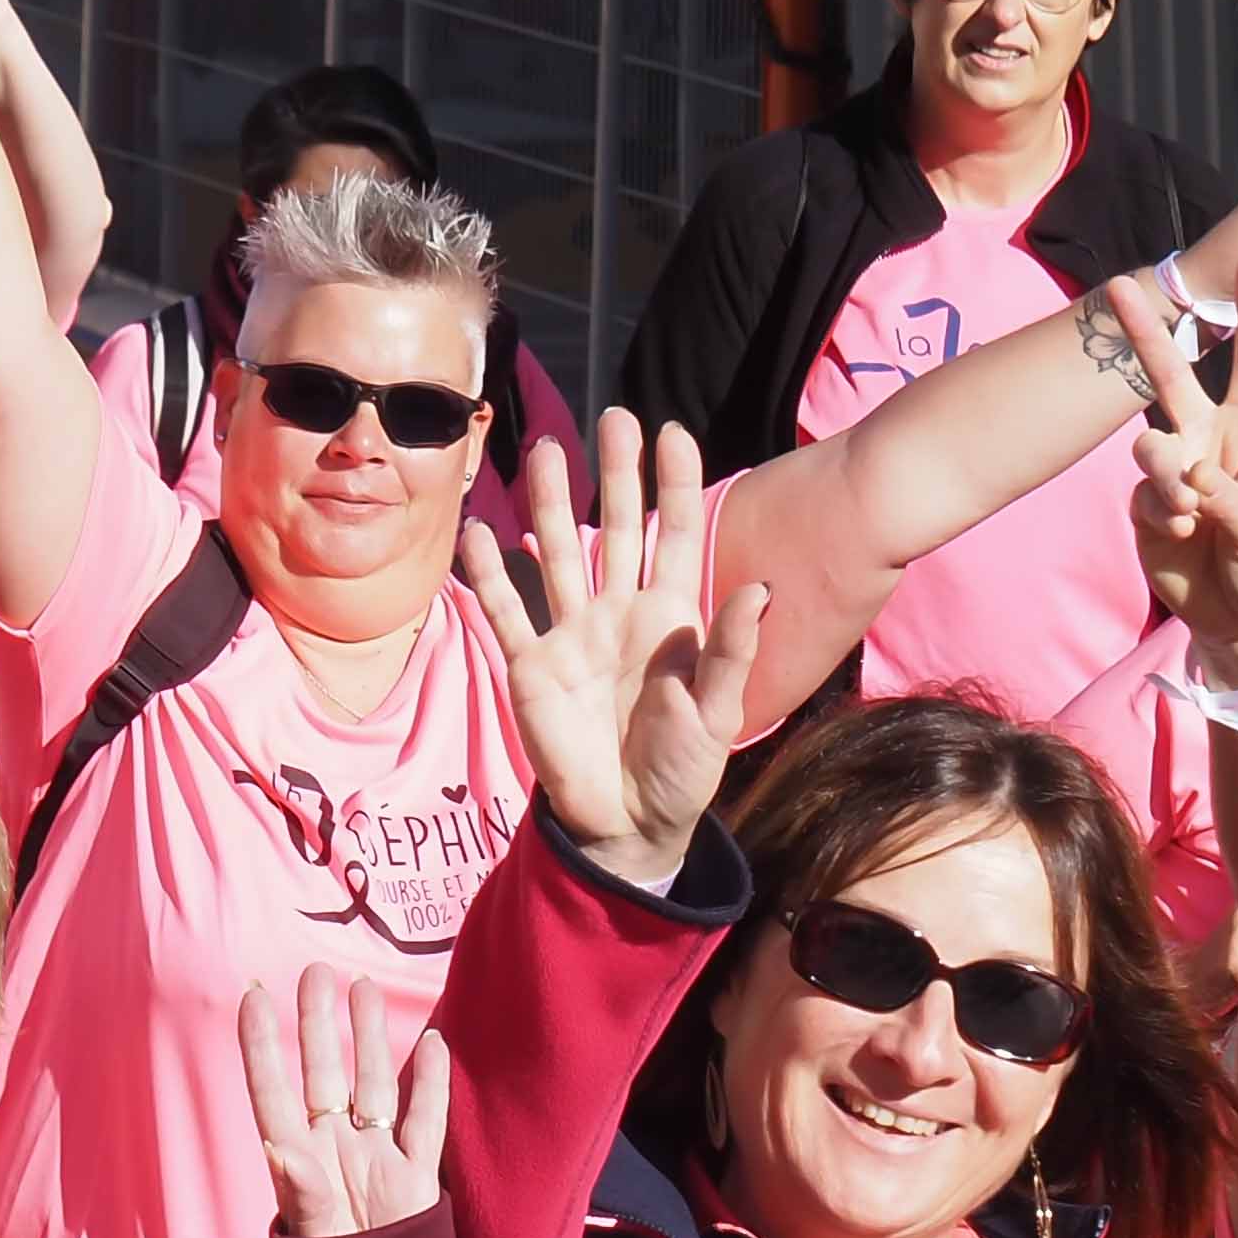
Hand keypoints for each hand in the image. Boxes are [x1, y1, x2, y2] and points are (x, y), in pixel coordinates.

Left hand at [242, 963, 455, 1237]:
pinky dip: (430, 1085)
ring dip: (369, 1039)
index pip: (274, 1091)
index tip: (253, 996)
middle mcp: (335, 1151)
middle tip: (317, 972)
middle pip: (326, 1074)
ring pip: (373, 1086)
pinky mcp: (416, 1178)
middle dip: (320, 1024)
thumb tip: (277, 1145)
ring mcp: (377, 1160)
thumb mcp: (311, 1233)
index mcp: (299, 1162)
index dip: (263, 1046)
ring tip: (363, 989)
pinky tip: (432, 1045)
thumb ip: (299, 1188)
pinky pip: (424, 1122)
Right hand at [465, 408, 761, 886]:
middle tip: (613, 416)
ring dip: (553, 504)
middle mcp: (619, 613)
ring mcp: (572, 635)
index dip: (673, 485)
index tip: (672, 433)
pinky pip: (506, 612)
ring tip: (547, 451)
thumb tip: (761, 590)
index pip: (673, 536)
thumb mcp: (719, 712)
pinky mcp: (532, 667)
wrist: (629, 821)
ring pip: (560, 554)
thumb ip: (733, 652)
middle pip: (617, 527)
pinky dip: (489, 575)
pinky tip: (476, 533)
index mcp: (671, 617)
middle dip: (616, 473)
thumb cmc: (683, 767)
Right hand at [1113, 262, 1237, 675]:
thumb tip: (1186, 474)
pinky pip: (1143, 493)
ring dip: (1166, 471)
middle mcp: (1211, 441)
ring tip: (1190, 506)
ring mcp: (1177, 472)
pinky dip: (1162, 510)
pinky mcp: (1150, 507)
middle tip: (1118, 287)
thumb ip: (1228, 493)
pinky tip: (1183, 530)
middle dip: (1146, 332)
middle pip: (1172, 376)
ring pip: (1150, 445)